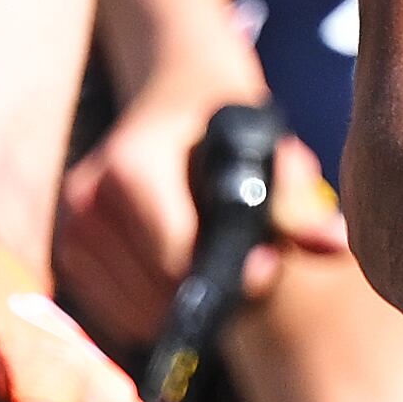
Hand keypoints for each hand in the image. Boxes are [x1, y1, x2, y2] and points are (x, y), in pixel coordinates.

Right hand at [51, 67, 347, 345]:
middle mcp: (87, 199)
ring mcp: (71, 228)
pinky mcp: (68, 252)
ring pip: (133, 312)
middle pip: (154, 294)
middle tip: (245, 267)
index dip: (228, 277)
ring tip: (210, 263)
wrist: (174, 89)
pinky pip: (114, 312)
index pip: (175, 260)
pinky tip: (180, 273)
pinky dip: (152, 308)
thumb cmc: (225, 120)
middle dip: (206, 294)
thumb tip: (334, 243)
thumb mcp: (266, 149)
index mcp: (129, 169)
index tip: (265, 263)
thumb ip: (295, 203)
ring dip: (179, 303)